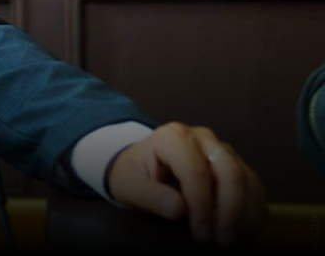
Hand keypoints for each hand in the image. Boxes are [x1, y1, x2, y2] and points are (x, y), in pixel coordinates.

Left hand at [107, 122, 266, 245]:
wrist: (141, 168)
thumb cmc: (133, 176)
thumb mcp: (129, 186)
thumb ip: (150, 196)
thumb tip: (178, 209)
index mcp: (173, 138)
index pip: (195, 171)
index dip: (201, 205)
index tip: (201, 234)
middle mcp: (202, 138)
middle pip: (229, 172)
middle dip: (230, 211)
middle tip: (222, 242)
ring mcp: (221, 150)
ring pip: (247, 181)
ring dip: (246, 216)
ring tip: (233, 243)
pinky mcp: (235, 166)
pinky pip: (253, 189)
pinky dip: (253, 215)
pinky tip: (242, 237)